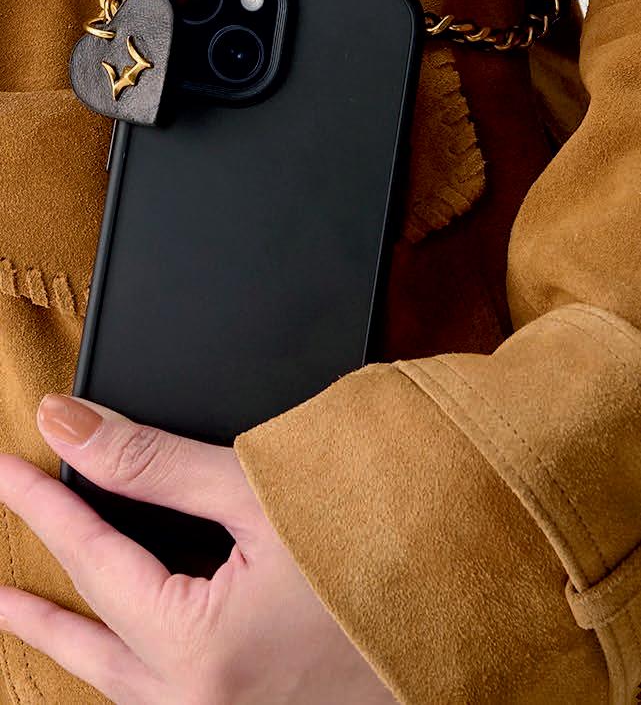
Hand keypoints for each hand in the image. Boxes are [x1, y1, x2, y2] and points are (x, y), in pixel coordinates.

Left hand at [0, 395, 395, 704]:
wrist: (488, 594)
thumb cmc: (385, 538)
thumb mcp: (258, 489)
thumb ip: (150, 463)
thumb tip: (67, 426)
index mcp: (201, 652)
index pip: (94, 561)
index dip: (41, 506)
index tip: (4, 465)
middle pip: (95, 644)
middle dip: (35, 603)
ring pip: (127, 687)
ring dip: (79, 644)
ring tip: (30, 613)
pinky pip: (171, 699)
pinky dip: (134, 669)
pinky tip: (127, 645)